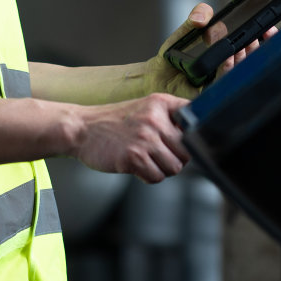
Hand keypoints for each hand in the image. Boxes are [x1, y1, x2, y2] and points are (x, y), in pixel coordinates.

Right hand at [73, 94, 190, 182]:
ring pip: (175, 168)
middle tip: (158, 154)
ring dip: (161, 169)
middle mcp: (155, 119)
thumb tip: (198, 138)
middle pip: (187, 151)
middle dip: (175, 158)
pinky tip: (136, 166)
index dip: (197, 133)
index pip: (195, 117)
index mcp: (161, 103)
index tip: (189, 140)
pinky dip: (148, 176)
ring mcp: (145, 138)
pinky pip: (157, 177)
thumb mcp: (145, 108)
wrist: (82, 128)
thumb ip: (170, 117)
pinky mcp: (134, 157)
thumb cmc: (115, 122)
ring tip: (145, 159)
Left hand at [142, 3, 277, 98]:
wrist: (155, 76)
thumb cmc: (173, 55)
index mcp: (228, 55)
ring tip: (241, 43)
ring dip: (244, 56)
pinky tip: (227, 58)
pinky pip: (223, 82)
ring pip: (241, 71)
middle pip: (252, 60)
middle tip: (254, 35)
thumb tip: (203, 18)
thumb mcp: (186, 30)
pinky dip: (228, 68)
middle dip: (257, 47)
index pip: (254, 48)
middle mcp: (228, 70)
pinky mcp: (210, 93)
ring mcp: (221, 83)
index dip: (266, 39)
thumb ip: (197, 16)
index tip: (269, 28)